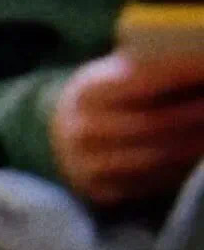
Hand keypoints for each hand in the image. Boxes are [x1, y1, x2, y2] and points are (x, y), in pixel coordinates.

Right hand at [51, 51, 203, 204]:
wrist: (59, 137)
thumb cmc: (103, 98)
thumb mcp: (113, 75)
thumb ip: (149, 69)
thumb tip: (202, 58)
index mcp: (87, 93)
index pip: (145, 82)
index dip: (187, 74)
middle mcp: (84, 132)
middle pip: (157, 123)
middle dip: (201, 112)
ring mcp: (90, 166)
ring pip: (159, 157)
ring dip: (199, 143)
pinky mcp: (101, 191)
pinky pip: (153, 182)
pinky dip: (185, 169)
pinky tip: (201, 154)